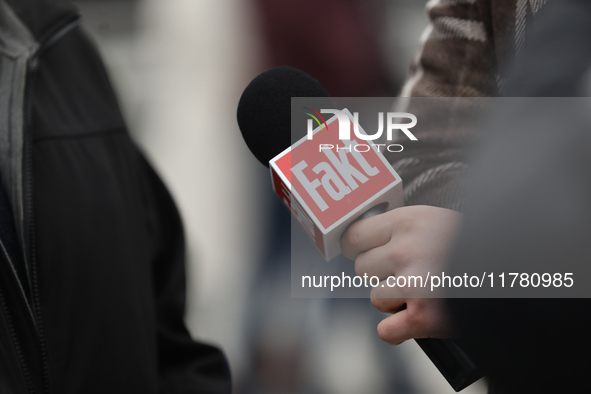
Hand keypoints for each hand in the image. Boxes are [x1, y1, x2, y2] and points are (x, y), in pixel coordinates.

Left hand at [340, 205, 461, 344]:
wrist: (517, 270)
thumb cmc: (475, 245)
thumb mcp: (437, 220)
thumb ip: (402, 228)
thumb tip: (364, 240)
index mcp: (409, 221)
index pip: (354, 236)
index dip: (361, 247)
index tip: (366, 252)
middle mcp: (407, 250)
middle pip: (362, 269)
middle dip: (382, 274)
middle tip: (409, 273)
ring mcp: (414, 285)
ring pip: (376, 299)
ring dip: (395, 300)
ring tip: (425, 292)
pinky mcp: (424, 318)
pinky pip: (386, 331)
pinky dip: (399, 331)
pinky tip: (417, 318)